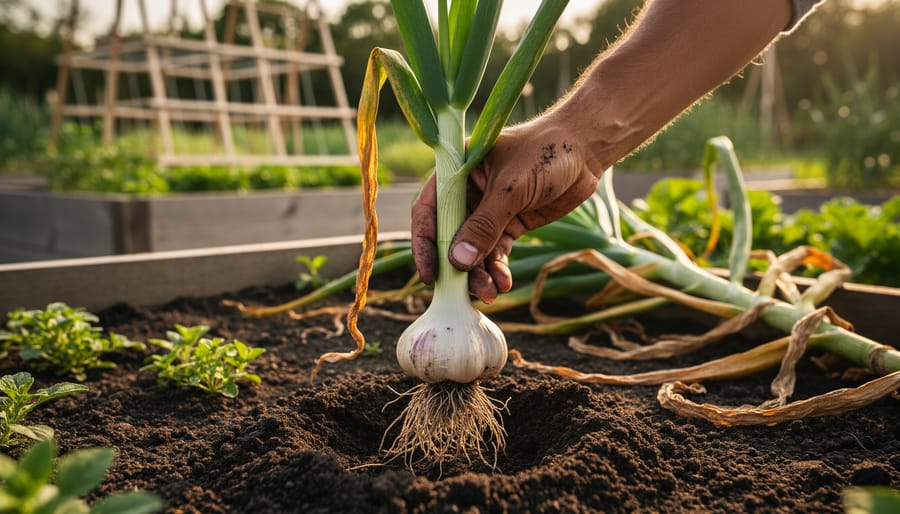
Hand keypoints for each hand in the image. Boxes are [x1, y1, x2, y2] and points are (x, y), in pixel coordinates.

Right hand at [410, 116, 605, 302]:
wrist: (586, 150)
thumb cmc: (546, 153)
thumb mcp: (511, 188)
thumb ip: (484, 225)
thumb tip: (458, 261)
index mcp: (457, 173)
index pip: (429, 211)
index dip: (426, 244)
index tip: (430, 274)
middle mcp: (468, 193)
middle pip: (451, 237)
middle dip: (457, 266)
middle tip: (466, 291)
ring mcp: (489, 211)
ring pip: (475, 250)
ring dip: (480, 273)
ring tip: (491, 293)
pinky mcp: (510, 224)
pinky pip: (497, 252)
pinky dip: (499, 269)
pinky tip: (505, 283)